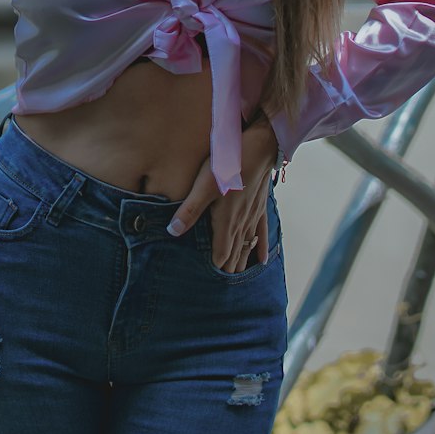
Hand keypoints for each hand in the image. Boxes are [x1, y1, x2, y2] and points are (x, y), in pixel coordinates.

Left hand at [166, 120, 280, 272]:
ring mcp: (254, 215)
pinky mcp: (261, 206)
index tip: (207, 283)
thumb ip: (189, 210)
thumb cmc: (229, 164)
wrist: (259, 146)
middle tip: (219, 287)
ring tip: (236, 277)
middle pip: (235, 254)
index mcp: (227, 222)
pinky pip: (262, 232)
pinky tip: (262, 260)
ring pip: (248, 246)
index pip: (221, 255)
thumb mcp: (203, 185)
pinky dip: (261, 248)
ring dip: (242, 262)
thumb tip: (172, 232)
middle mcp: (242, 223)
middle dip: (227, 270)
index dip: (215, 269)